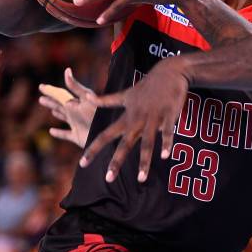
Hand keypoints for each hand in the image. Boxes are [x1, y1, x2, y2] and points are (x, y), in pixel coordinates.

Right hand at [39, 68, 96, 147]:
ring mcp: (77, 124)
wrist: (107, 134)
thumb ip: (76, 87)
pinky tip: (51, 131)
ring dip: (55, 112)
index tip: (41, 86)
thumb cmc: (99, 116)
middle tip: (41, 95)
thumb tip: (67, 70)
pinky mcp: (78, 137)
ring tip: (49, 109)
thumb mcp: (87, 99)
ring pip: (63, 116)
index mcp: (76, 103)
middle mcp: (76, 113)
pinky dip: (58, 133)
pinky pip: (66, 135)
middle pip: (60, 104)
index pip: (61, 95)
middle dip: (51, 100)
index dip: (51, 90)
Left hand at [78, 58, 188, 182]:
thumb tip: (87, 98)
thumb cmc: (148, 85)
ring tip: (141, 178)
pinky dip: (166, 143)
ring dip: (144, 161)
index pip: (105, 135)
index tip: (82, 164)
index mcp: (126, 116)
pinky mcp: (168, 114)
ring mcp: (153, 117)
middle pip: (124, 144)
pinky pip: (167, 132)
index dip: (93, 149)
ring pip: (147, 142)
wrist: (169, 72)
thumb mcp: (126, 94)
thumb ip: (107, 100)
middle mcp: (137, 119)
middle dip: (116, 162)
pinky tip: (165, 156)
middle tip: (108, 179)